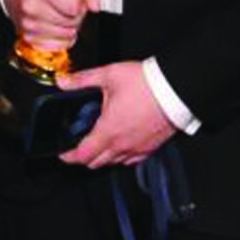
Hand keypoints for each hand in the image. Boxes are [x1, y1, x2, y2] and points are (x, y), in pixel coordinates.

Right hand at [2, 0, 94, 50]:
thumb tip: (95, 5)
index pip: (74, 5)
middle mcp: (32, 6)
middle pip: (72, 21)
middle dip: (77, 13)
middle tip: (70, 2)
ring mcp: (29, 24)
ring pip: (68, 34)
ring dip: (71, 25)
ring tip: (63, 12)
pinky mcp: (29, 37)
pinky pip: (59, 45)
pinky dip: (64, 37)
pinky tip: (58, 24)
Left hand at [56, 60, 174, 170]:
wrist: (176, 89)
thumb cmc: (146, 84)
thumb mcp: (109, 75)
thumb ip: (83, 80)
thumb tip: (63, 81)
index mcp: (108, 131)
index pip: (83, 155)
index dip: (69, 157)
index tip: (64, 154)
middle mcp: (122, 145)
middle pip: (97, 163)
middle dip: (84, 158)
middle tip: (79, 148)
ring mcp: (138, 148)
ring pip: (114, 163)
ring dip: (103, 158)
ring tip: (99, 145)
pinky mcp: (151, 147)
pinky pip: (132, 160)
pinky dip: (122, 157)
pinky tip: (121, 145)